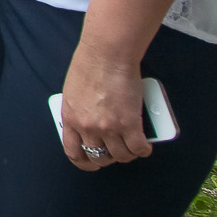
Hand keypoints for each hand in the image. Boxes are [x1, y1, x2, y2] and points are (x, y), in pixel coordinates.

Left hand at [58, 44, 153, 170]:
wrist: (106, 53)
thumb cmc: (89, 64)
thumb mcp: (73, 92)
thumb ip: (78, 110)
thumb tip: (87, 120)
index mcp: (70, 118)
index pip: (73, 152)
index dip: (84, 162)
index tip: (92, 163)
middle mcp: (87, 127)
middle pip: (99, 157)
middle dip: (109, 157)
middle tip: (117, 150)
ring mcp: (108, 128)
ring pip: (121, 156)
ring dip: (128, 154)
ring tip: (133, 146)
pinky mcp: (129, 124)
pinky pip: (139, 148)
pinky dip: (144, 149)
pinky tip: (146, 144)